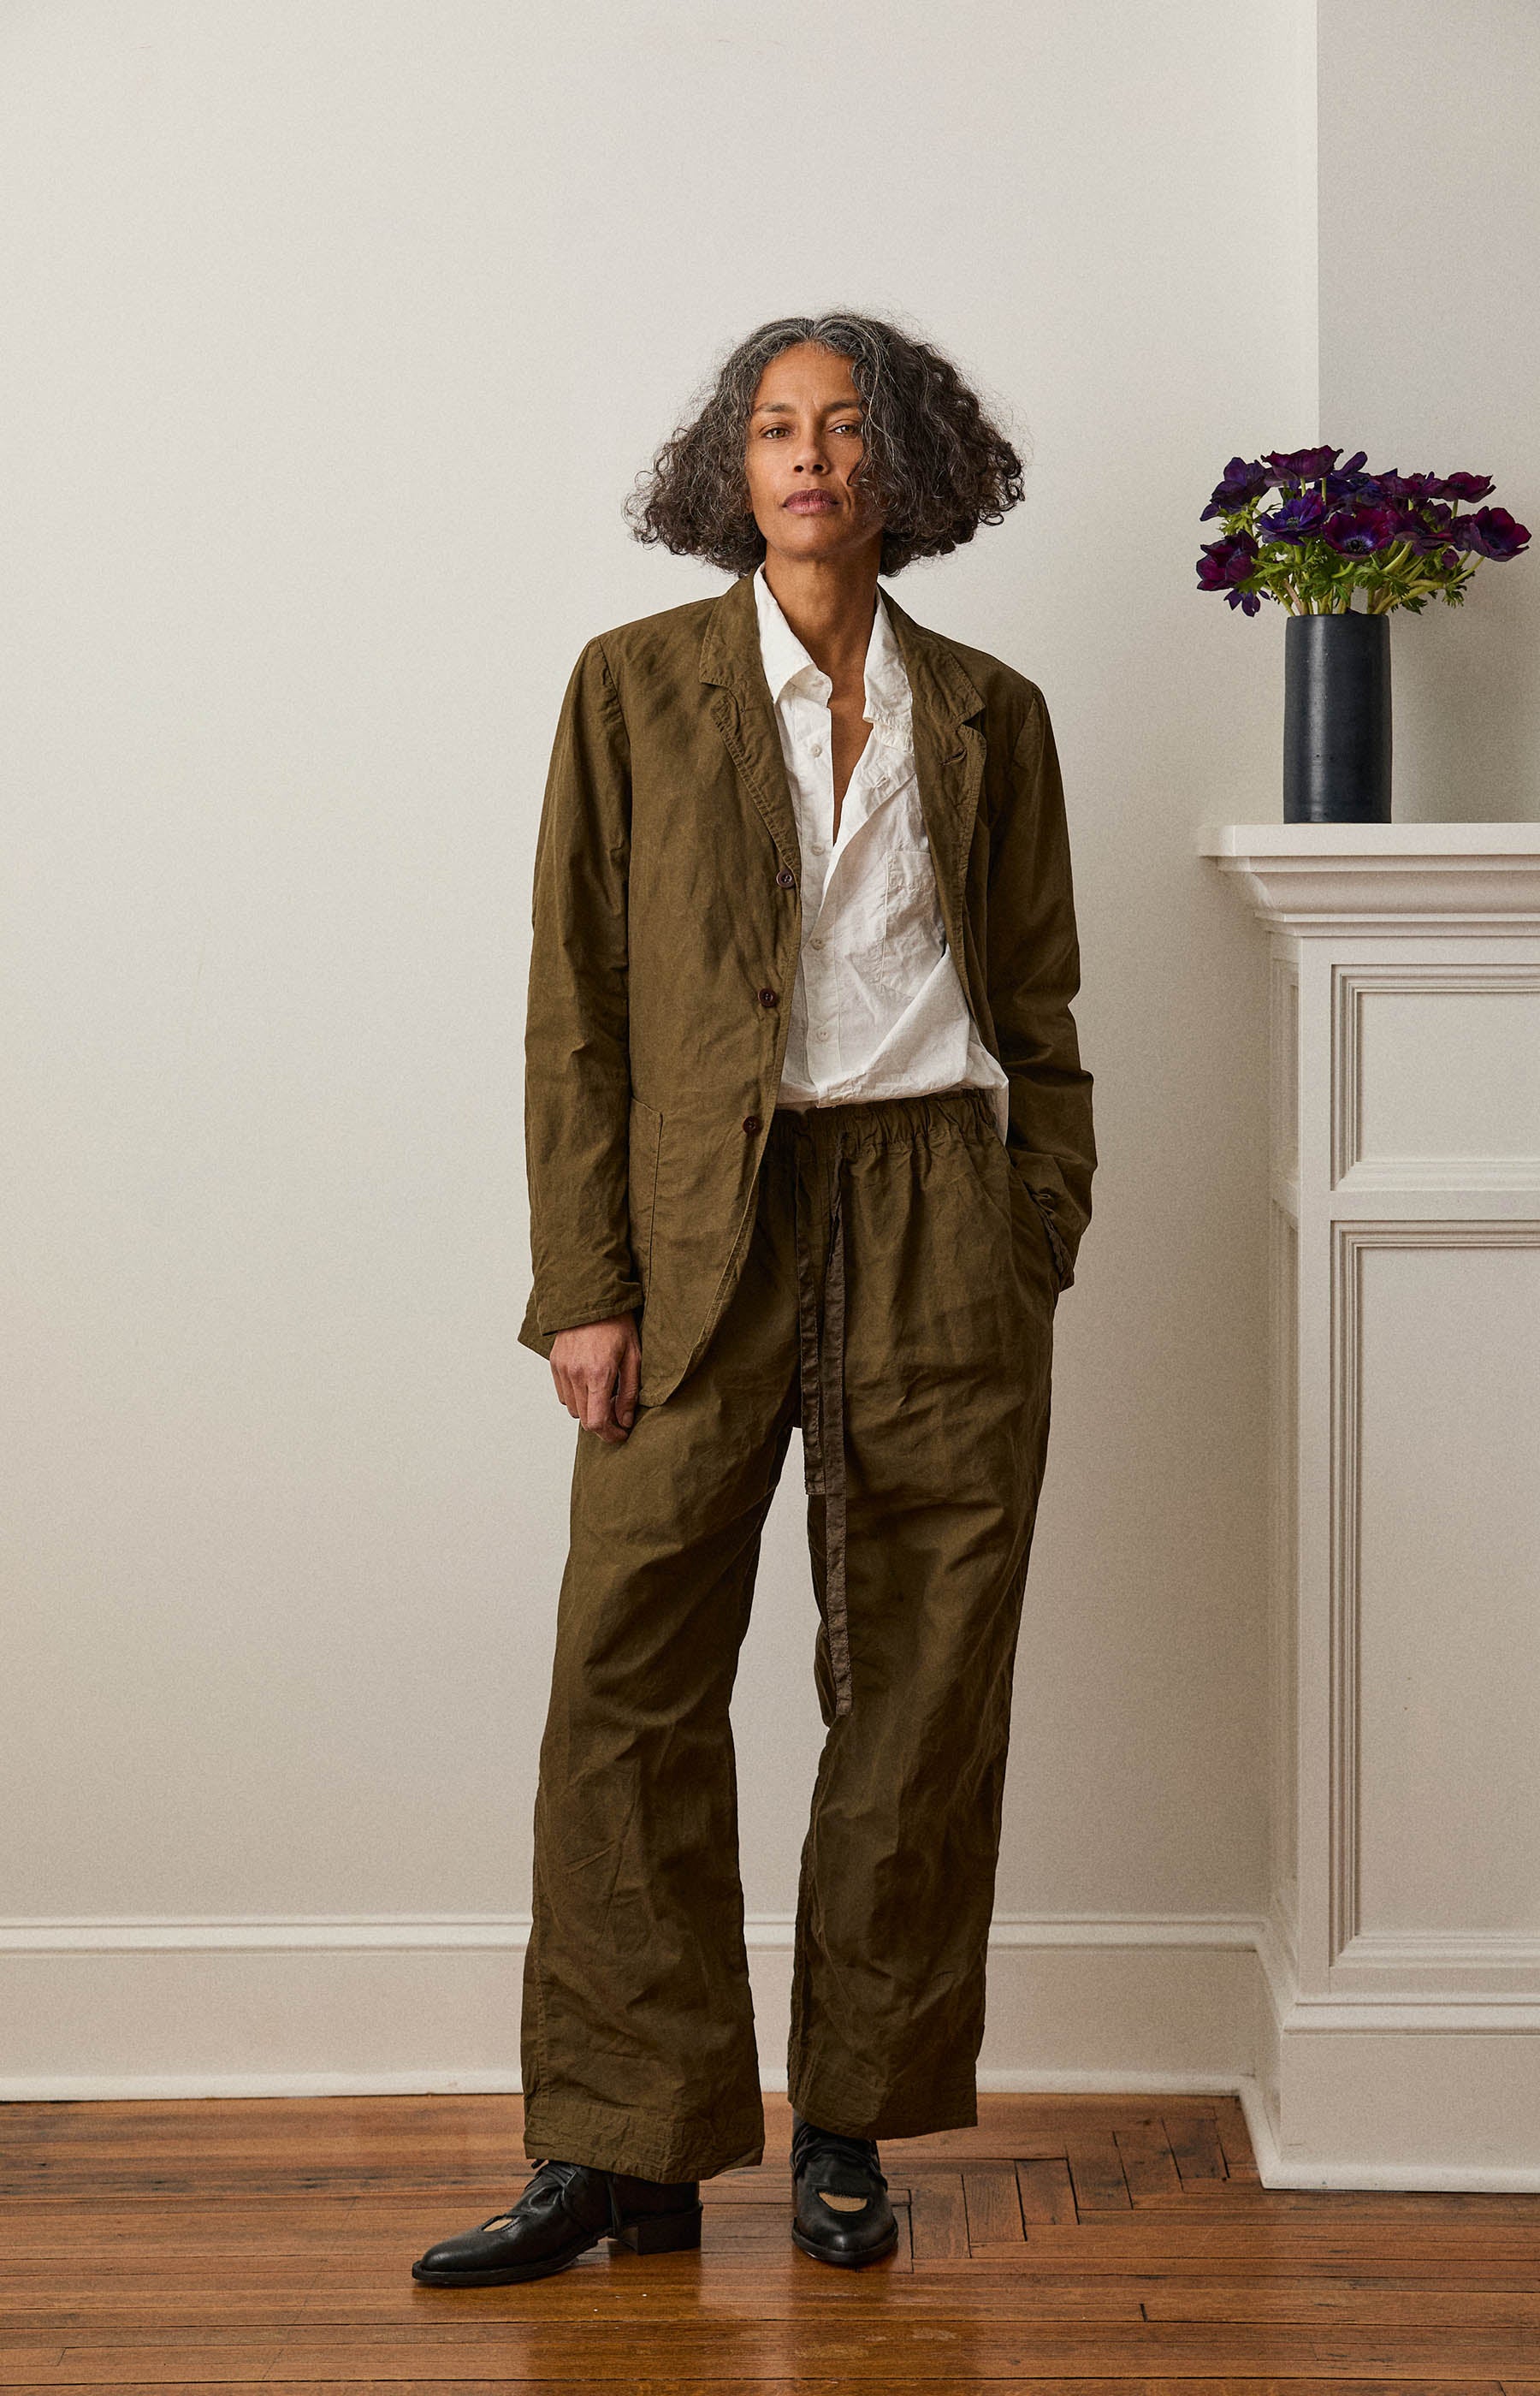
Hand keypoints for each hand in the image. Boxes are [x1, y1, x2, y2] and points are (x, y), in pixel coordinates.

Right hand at [549, 1314, 640, 1443]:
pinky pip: (563, 1394)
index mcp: (598, 1374)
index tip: (622, 1434)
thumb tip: (625, 1420)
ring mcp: (562, 1369)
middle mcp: (575, 1374)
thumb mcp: (634, 1357)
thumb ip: (629, 1392)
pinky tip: (591, 1386)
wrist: (591, 1297)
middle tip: (619, 1418)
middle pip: (584, 1420)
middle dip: (602, 1425)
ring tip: (606, 1398)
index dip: (610, 1435)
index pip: (597, 1422)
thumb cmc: (617, 1324)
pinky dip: (576, 1398)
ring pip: (572, 1409)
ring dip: (589, 1411)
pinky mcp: (555, 1364)